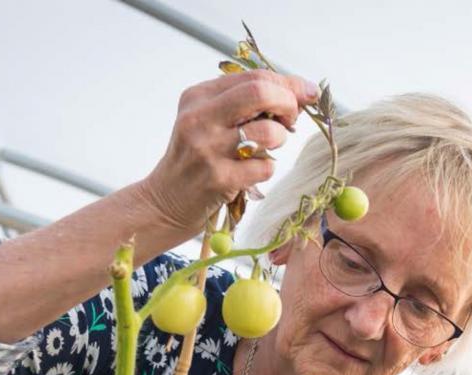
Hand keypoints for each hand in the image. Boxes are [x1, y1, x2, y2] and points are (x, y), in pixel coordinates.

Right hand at [137, 70, 319, 238]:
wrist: (165, 200)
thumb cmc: (196, 159)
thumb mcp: (209, 120)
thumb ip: (245, 104)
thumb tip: (298, 93)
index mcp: (199, 96)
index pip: (254, 77)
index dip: (288, 85)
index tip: (305, 95)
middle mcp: (200, 118)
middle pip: (261, 93)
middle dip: (288, 103)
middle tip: (291, 119)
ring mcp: (208, 149)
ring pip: (269, 132)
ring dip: (280, 140)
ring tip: (267, 148)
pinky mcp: (219, 179)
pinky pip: (265, 167)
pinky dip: (267, 168)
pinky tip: (252, 172)